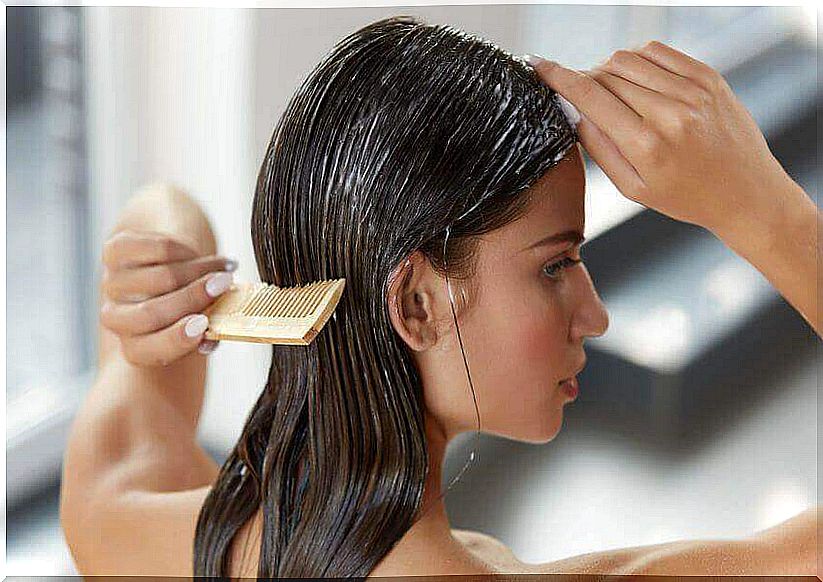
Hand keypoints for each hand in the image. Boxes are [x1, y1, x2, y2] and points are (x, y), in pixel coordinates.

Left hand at [99, 229, 237, 366]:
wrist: (168, 265)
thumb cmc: (188, 301)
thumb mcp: (199, 324)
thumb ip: (207, 334)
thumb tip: (211, 339)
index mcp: (136, 345)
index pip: (145, 351)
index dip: (175, 340)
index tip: (204, 324)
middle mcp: (117, 317)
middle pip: (150, 314)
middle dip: (193, 298)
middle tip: (225, 285)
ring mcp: (112, 283)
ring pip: (161, 278)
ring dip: (199, 270)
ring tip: (222, 269)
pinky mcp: (113, 250)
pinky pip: (155, 250)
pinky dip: (184, 250)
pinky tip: (196, 254)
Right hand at [530, 41, 793, 232]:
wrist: (746, 192)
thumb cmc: (685, 197)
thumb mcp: (633, 188)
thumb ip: (600, 149)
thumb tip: (575, 112)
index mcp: (646, 146)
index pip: (590, 97)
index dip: (558, 77)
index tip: (538, 65)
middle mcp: (670, 114)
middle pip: (606, 74)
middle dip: (586, 80)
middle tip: (585, 97)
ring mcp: (693, 92)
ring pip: (629, 59)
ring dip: (608, 69)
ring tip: (612, 92)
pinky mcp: (708, 78)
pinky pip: (658, 52)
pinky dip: (637, 59)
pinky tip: (636, 79)